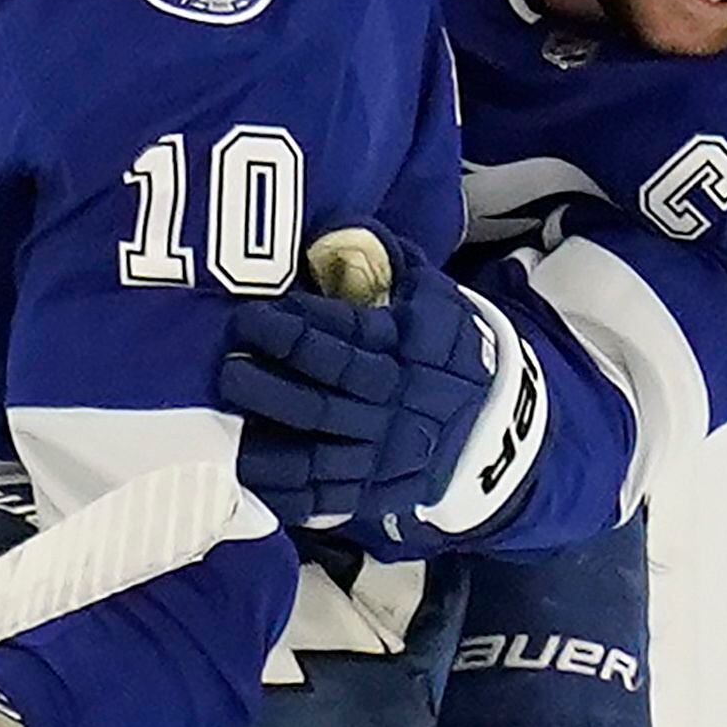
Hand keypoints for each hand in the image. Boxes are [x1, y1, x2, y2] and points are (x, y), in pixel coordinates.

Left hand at [214, 235, 544, 543]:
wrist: (498, 425)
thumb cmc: (448, 349)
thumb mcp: (432, 295)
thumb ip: (388, 260)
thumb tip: (340, 226)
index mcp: (404, 350)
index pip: (342, 338)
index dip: (294, 327)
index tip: (252, 317)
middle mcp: (391, 406)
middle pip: (321, 400)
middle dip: (268, 384)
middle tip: (228, 365)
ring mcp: (382, 456)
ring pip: (315, 456)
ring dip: (266, 442)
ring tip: (228, 423)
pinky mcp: (374, 493)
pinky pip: (323, 499)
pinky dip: (283, 492)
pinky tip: (248, 473)